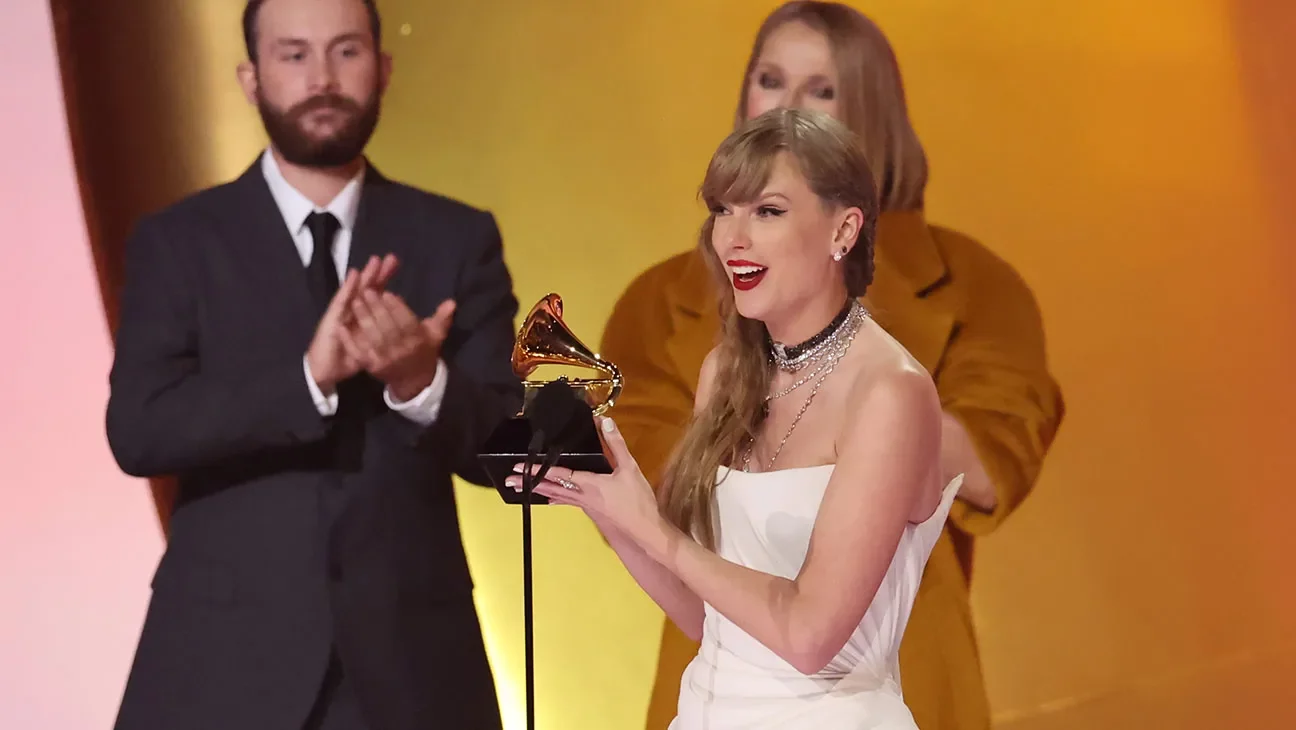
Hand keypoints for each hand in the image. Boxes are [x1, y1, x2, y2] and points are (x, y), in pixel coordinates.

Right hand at [304, 255, 398, 394]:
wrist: (326, 371)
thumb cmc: (349, 359)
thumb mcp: (372, 347)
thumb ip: (386, 336)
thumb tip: (406, 329)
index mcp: (365, 316)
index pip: (377, 293)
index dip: (386, 279)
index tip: (396, 263)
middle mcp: (354, 310)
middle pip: (369, 288)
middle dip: (380, 273)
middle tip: (392, 257)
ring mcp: (342, 313)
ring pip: (356, 291)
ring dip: (366, 275)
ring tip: (375, 260)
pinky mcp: (333, 318)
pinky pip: (342, 301)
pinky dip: (348, 287)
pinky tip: (355, 274)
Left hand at [339, 290, 455, 401]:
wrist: (414, 381)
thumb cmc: (423, 352)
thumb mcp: (435, 335)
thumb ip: (442, 318)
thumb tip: (452, 303)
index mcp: (418, 341)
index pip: (407, 322)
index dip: (397, 307)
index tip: (388, 293)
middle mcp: (402, 350)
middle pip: (388, 327)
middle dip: (377, 308)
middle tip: (367, 291)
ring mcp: (386, 360)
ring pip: (373, 337)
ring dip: (363, 319)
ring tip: (355, 302)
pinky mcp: (372, 367)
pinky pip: (360, 353)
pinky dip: (350, 341)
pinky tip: (342, 327)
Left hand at [504, 416, 663, 544]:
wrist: (645, 529)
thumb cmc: (638, 501)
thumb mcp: (630, 468)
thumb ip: (616, 444)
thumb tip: (604, 421)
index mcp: (589, 484)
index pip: (558, 474)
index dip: (539, 469)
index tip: (520, 467)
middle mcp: (582, 496)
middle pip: (550, 488)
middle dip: (530, 483)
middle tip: (510, 480)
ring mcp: (585, 505)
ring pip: (556, 495)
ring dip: (539, 489)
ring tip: (523, 487)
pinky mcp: (591, 510)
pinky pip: (567, 501)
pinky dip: (555, 498)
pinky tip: (550, 499)